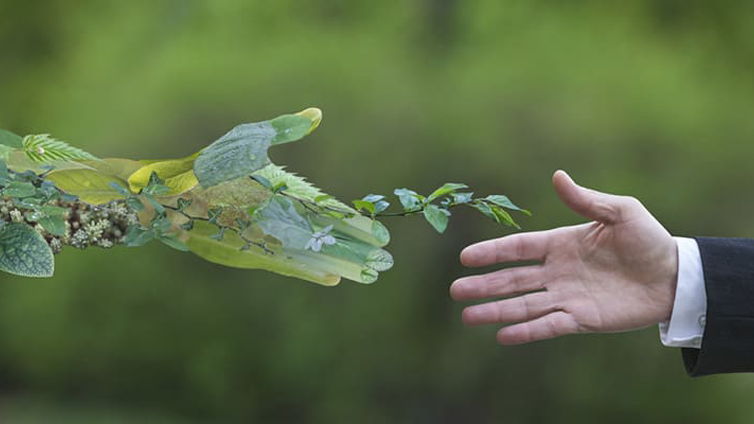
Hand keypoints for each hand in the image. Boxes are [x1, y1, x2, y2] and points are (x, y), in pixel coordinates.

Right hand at [450, 170, 678, 344]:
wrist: (675, 276)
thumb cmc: (648, 239)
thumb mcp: (620, 211)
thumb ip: (586, 200)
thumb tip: (557, 176)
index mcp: (561, 244)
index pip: (518, 248)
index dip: (492, 252)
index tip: (465, 257)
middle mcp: (557, 272)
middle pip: (512, 279)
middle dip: (483, 285)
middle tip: (455, 290)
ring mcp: (567, 296)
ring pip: (523, 305)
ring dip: (496, 311)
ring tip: (468, 317)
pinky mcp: (582, 319)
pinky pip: (549, 325)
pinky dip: (526, 331)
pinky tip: (502, 336)